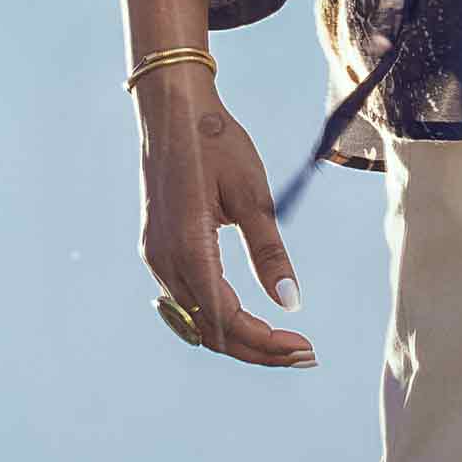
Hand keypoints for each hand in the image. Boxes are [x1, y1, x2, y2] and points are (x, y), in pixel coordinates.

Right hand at [134, 73, 312, 367]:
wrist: (171, 108)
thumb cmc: (216, 141)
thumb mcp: (253, 193)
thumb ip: (269, 251)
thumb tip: (290, 303)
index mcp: (188, 248)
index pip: (227, 320)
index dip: (266, 342)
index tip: (305, 346)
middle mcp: (164, 261)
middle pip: (210, 332)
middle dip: (257, 349)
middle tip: (303, 354)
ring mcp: (155, 257)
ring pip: (195, 322)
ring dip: (238, 338)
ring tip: (282, 343)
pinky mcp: (157, 249)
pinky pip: (185, 301)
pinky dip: (217, 319)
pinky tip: (247, 319)